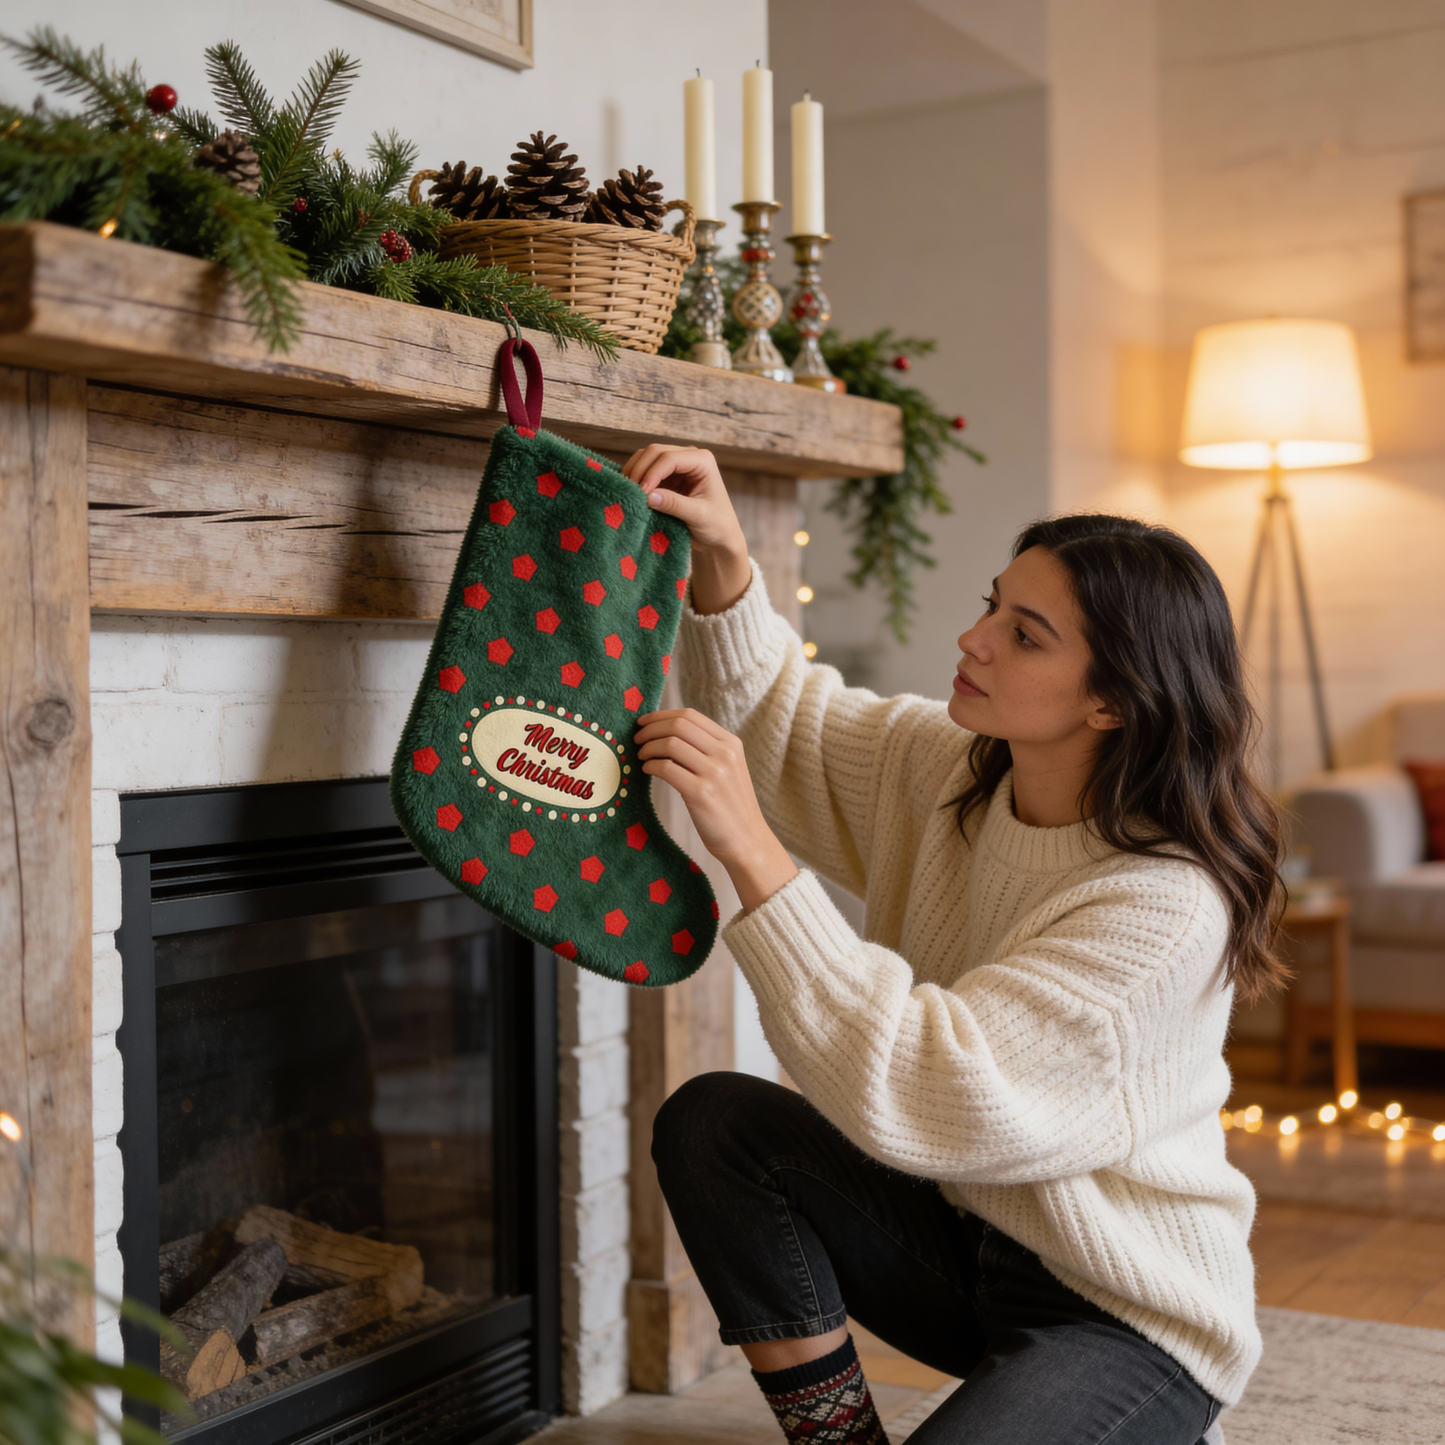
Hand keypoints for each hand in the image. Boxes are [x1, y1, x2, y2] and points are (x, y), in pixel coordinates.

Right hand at [622, 445, 750, 613]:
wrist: (719, 536)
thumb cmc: (716, 525)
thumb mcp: (698, 516)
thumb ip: (675, 505)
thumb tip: (648, 496)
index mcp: (702, 461)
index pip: (670, 458)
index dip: (652, 473)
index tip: (642, 494)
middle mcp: (689, 456)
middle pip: (655, 452)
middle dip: (640, 470)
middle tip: (630, 493)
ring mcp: (677, 464)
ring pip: (646, 457)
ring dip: (635, 473)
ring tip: (629, 494)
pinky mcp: (667, 475)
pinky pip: (645, 469)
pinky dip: (636, 479)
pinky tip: (631, 492)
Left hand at [634, 707, 797, 912]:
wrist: (747, 840)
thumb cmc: (730, 806)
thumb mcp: (727, 769)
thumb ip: (706, 749)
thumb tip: (667, 733)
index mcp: (731, 743)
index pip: (690, 715)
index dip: (661, 715)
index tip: (645, 723)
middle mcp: (725, 754)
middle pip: (678, 725)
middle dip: (650, 728)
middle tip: (637, 739)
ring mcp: (714, 773)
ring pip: (670, 744)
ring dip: (648, 747)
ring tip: (641, 756)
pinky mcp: (701, 793)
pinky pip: (666, 768)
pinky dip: (651, 766)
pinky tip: (647, 770)